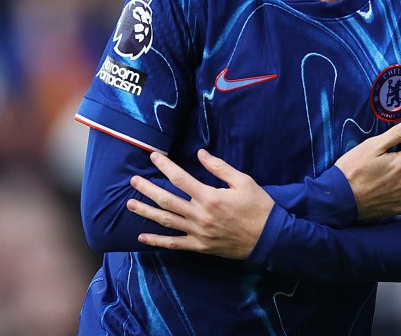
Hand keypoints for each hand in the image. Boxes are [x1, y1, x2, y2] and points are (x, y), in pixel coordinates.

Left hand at [126, 149, 274, 259]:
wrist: (270, 238)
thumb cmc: (259, 206)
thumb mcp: (243, 181)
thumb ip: (219, 167)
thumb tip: (200, 153)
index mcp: (210, 197)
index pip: (180, 179)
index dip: (165, 166)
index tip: (153, 156)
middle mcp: (200, 215)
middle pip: (167, 199)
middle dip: (147, 189)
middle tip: (133, 181)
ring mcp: (198, 233)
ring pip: (166, 221)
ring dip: (146, 212)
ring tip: (130, 203)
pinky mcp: (201, 246)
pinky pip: (174, 244)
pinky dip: (157, 241)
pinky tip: (142, 237)